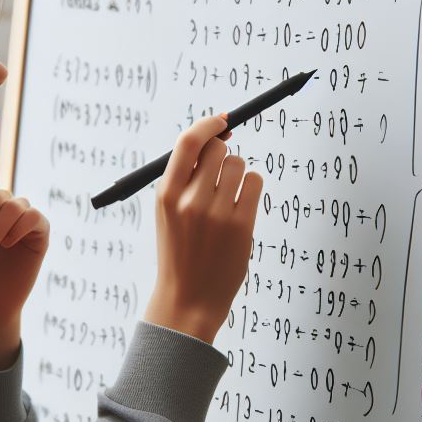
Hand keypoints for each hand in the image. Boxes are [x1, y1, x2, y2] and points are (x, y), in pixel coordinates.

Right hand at [143, 112, 262, 344]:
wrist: (188, 300)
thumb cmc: (180, 252)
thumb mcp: (168, 214)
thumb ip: (186, 178)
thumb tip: (216, 136)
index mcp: (166, 195)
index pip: (188, 143)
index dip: (207, 125)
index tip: (221, 121)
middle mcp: (190, 201)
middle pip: (218, 149)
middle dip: (223, 154)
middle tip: (221, 175)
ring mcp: (217, 214)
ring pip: (239, 164)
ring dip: (238, 174)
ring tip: (228, 199)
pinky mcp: (241, 226)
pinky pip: (256, 182)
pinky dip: (251, 188)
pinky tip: (242, 207)